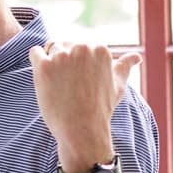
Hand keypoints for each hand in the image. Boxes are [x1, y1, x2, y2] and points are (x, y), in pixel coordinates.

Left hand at [27, 42, 140, 172]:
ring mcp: (62, 56)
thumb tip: (136, 57)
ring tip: (59, 84)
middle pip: (65, 44)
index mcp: (100, 49)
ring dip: (51, 62)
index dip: (77, 64)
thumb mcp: (118, 85)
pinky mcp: (44, 66)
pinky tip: (44, 77)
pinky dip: (37, 61)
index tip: (80, 81)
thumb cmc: (100, 108)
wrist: (81, 129)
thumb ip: (124, 67)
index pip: (80, 45)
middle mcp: (82, 48)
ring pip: (50, 48)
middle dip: (64, 61)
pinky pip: (35, 52)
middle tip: (69, 84)